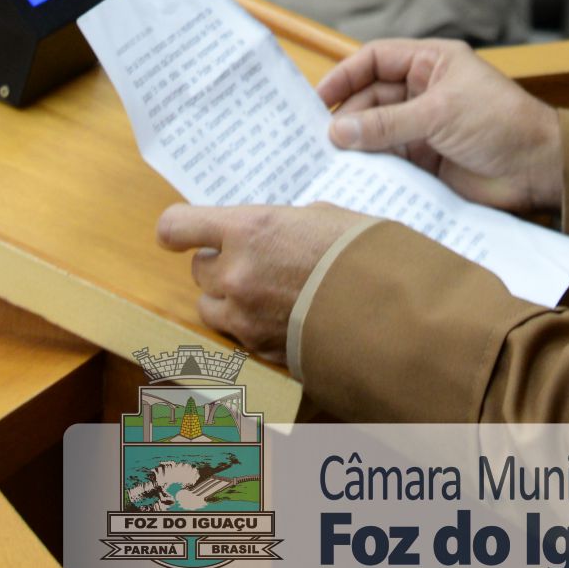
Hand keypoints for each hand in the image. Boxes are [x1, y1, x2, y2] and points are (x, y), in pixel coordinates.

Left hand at [153, 201, 354, 358]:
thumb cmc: (363, 254)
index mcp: (250, 229)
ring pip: (209, 308)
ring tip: (263, 294)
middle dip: (219, 265)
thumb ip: (282, 224)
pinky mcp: (260, 350)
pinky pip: (237, 336)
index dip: (177, 230)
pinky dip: (250, 328)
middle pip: (198, 270)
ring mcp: (245, 317)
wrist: (392, 312)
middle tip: (252, 262)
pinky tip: (282, 318)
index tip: (181, 235)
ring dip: (227, 299)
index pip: (177, 227)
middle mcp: (236, 274)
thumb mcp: (321, 217)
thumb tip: (271, 233)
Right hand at [311, 39, 564, 214]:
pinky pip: (390, 159)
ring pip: (377, 131)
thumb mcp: (440, 114)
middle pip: (372, 98)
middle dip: (349, 115)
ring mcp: (424, 127)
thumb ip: (388, 123)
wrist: (538, 169)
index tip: (318, 97)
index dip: (346, 75)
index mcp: (433, 63)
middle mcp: (425, 91)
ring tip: (329, 159)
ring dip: (357, 144)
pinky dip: (372, 167)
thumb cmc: (500, 123)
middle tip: (320, 139)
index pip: (377, 59)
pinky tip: (352, 176)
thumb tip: (338, 130)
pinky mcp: (427, 161)